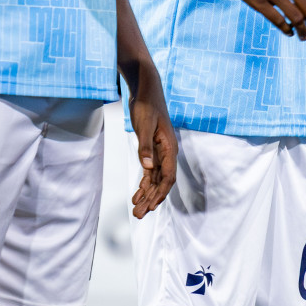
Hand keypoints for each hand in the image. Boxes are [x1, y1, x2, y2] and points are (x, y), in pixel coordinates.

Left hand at [127, 62, 177, 219]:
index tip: (151, 207)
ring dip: (147, 194)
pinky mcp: (152, 149)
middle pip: (162, 181)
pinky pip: (150, 172)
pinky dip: (144, 184)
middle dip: (151, 199)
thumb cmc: (147, 106)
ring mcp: (159, 152)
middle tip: (139, 215)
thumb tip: (147, 168)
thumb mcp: (144, 126)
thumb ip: (145, 147)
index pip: (167, 177)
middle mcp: (166, 153)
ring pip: (155, 179)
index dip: (160, 193)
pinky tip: (137, 194)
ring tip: (137, 210)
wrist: (146, 90)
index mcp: (169, 148)